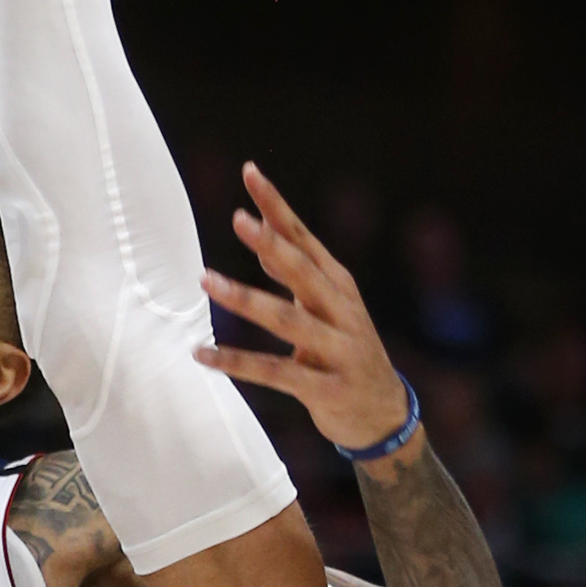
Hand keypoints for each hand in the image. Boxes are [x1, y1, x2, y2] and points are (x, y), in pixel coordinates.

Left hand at [197, 164, 412, 457]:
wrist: (384, 415)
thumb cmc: (346, 352)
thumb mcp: (328, 307)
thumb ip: (296, 274)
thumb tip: (262, 235)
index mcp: (340, 286)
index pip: (305, 238)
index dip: (277, 206)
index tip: (250, 172)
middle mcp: (342, 312)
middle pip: (304, 271)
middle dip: (271, 243)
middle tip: (238, 219)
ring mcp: (337, 350)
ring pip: (286, 319)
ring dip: (244, 299)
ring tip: (205, 280)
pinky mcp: (324, 388)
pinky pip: (274, 372)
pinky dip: (236, 363)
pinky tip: (201, 354)